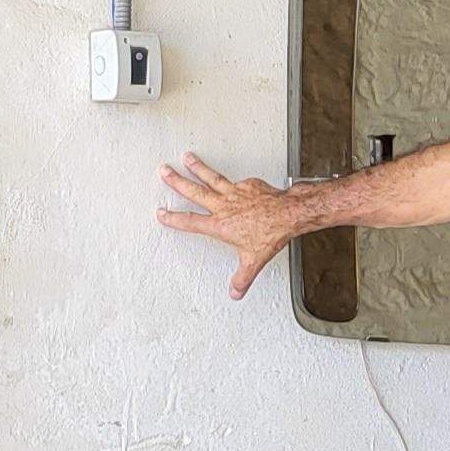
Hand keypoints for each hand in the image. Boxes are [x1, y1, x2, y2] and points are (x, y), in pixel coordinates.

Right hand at [155, 153, 297, 298]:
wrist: (287, 214)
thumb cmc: (271, 234)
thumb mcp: (253, 261)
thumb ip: (242, 278)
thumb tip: (235, 293)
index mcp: (220, 225)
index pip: (191, 222)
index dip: (173, 218)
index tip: (161, 213)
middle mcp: (224, 206)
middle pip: (195, 191)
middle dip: (176, 181)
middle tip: (164, 171)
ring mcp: (235, 193)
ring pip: (212, 178)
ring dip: (198, 167)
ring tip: (187, 158)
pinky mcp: (248, 185)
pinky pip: (237, 182)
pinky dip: (233, 181)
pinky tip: (232, 180)